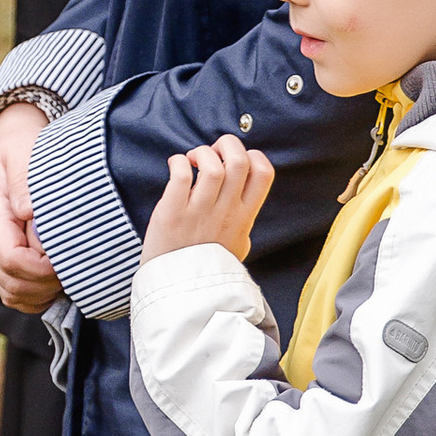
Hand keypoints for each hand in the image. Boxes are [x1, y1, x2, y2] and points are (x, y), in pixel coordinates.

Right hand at [0, 101, 61, 313]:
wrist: (10, 144)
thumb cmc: (21, 146)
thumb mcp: (22, 152)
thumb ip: (24, 180)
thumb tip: (27, 210)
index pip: (11, 258)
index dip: (40, 268)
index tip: (68, 258)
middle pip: (10, 282)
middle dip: (45, 284)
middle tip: (75, 268)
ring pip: (10, 292)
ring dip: (40, 294)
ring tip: (68, 276)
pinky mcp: (2, 256)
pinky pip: (12, 291)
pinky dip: (35, 296)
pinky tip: (56, 282)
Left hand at [140, 133, 274, 262]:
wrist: (179, 292)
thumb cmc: (206, 268)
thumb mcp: (236, 248)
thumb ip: (242, 226)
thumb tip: (244, 212)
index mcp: (243, 217)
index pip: (264, 173)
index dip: (253, 156)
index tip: (237, 160)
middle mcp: (225, 212)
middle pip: (239, 160)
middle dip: (226, 144)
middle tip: (212, 151)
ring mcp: (199, 211)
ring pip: (211, 164)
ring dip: (200, 153)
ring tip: (192, 161)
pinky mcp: (172, 212)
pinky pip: (181, 174)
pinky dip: (178, 162)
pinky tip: (175, 166)